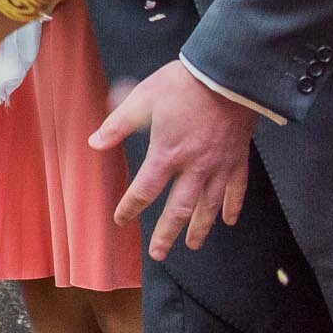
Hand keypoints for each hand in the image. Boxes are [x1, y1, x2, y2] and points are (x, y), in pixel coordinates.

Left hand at [91, 59, 255, 260]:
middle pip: (179, 209)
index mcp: (166, 154)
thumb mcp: (141, 99)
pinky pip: (236, 191)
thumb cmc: (181, 86)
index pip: (144, 190)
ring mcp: (219, 167)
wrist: (226, 78)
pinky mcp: (238, 161)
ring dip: (199, 228)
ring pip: (208, 206)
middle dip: (167, 234)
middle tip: (159, 254)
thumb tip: (94, 142)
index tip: (121, 220)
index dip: (131, 207)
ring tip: (192, 245)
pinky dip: (232, 208)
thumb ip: (117, 124)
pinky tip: (229, 221)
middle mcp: (193, 168)